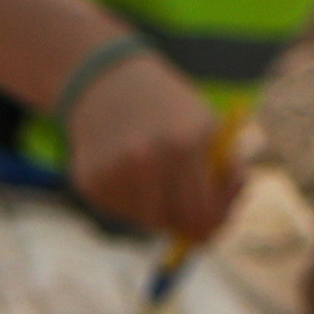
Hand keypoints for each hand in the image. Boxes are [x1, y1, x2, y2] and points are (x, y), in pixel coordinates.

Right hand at [60, 48, 241, 248]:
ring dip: (154, 210)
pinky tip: (129, 175)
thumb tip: (211, 229)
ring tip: (156, 181)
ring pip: (142, 219)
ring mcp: (112, 170)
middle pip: (170, 221)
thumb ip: (225, 175)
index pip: (200, 212)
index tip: (210, 228)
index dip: (209, 226)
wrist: (110, 84)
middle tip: (187, 214)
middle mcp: (145, 159)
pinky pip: (118, 210)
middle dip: (182, 222)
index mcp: (185, 143)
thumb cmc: (172, 110)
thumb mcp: (209, 129)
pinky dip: (129, 201)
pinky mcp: (88, 180)